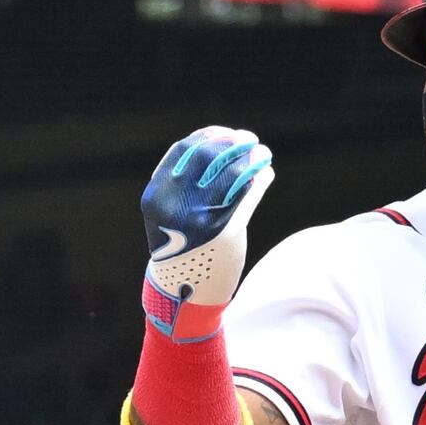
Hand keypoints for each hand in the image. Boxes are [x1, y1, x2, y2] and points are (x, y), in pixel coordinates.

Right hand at [138, 126, 275, 337]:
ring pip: (234, 174)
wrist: (183, 292)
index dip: (210, 136)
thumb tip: (216, 145)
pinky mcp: (226, 232)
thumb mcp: (169, 212)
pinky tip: (266, 173)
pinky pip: (249, 196)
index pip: (187, 150)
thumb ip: (184, 182)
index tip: (226, 132)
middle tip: (250, 139)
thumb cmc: (179, 245)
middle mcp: (179, 205)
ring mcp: (203, 218)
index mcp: (159, 196)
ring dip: (253, 159)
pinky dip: (260, 180)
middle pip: (212, 158)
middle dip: (235, 143)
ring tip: (263, 154)